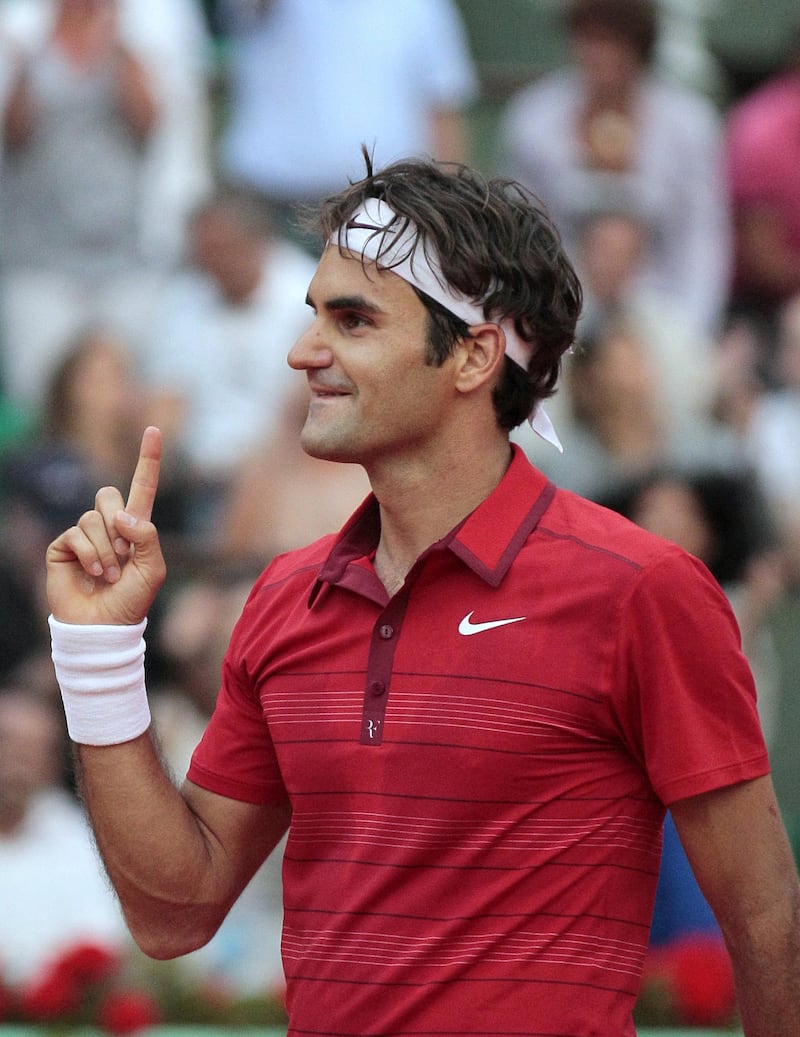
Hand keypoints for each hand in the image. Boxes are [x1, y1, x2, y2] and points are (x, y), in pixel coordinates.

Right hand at [46, 427, 166, 625]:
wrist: (104, 627)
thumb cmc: (132, 601)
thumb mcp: (153, 569)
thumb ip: (147, 537)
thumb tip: (122, 514)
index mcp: (136, 527)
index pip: (143, 486)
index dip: (148, 459)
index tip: (153, 429)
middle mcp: (109, 525)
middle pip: (108, 494)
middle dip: (118, 523)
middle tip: (123, 555)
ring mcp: (84, 534)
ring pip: (93, 517)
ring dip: (106, 549)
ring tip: (110, 574)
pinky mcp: (62, 546)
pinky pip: (76, 533)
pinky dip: (89, 554)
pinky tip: (94, 574)